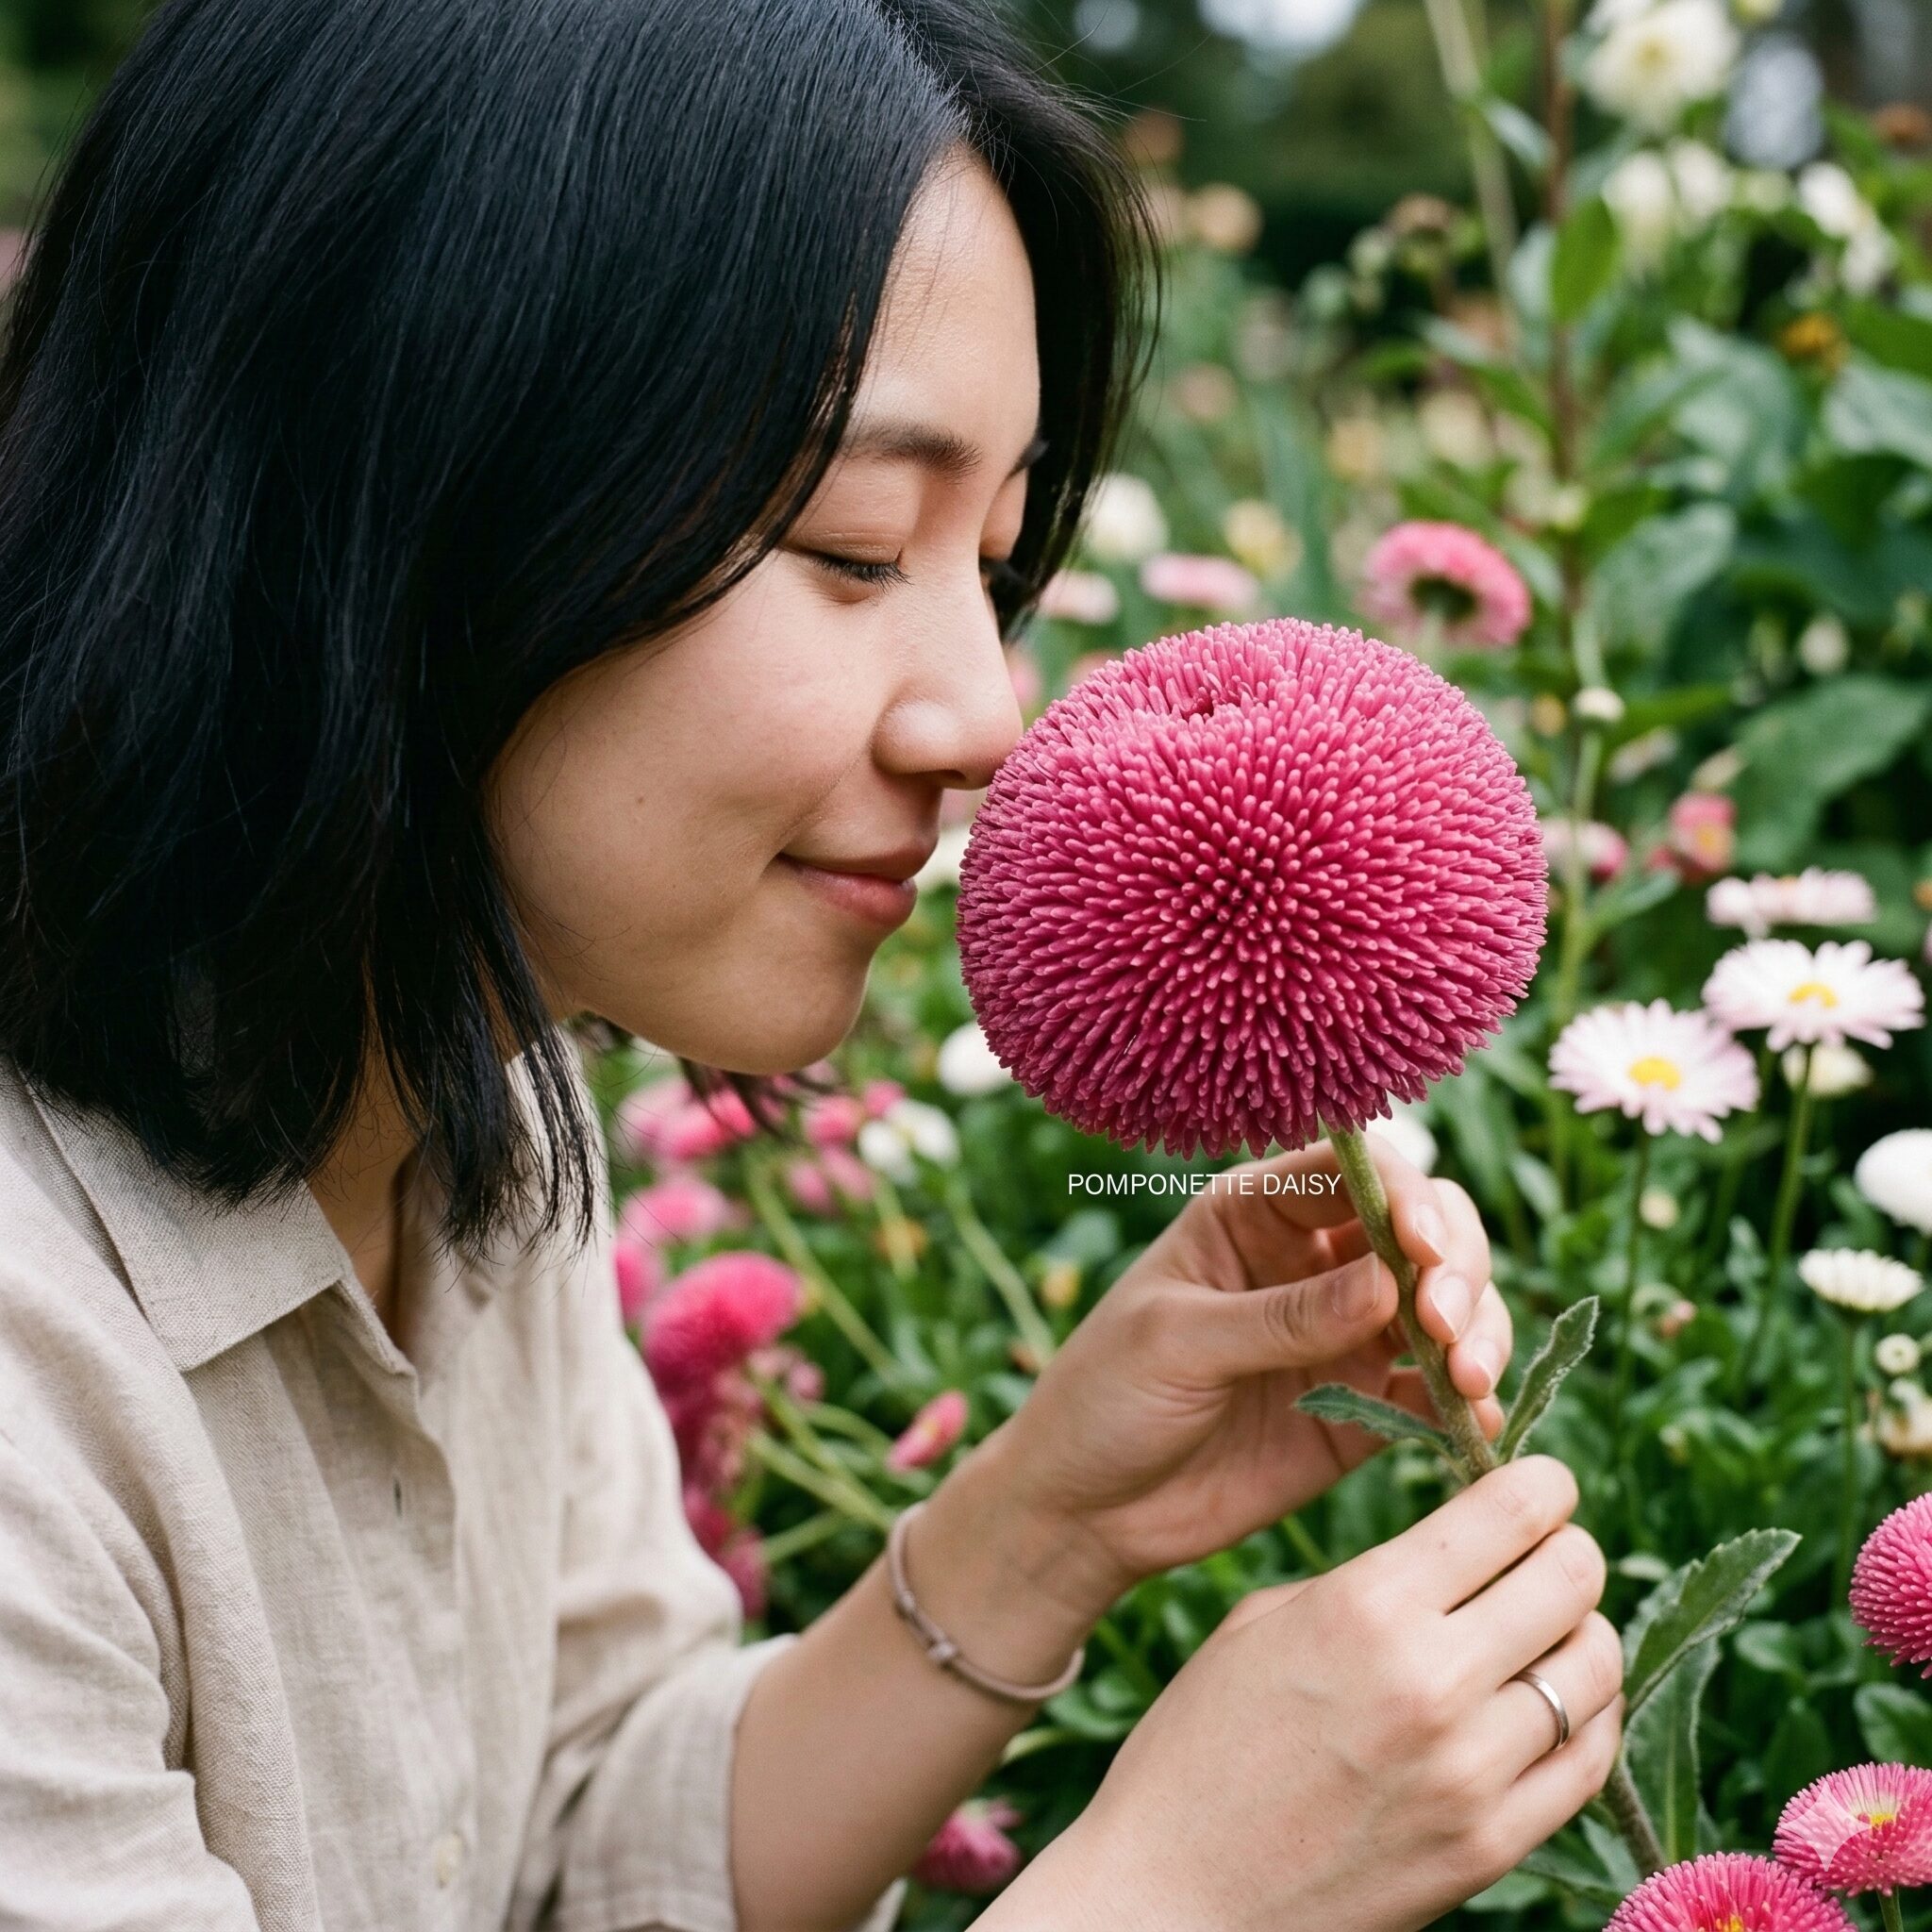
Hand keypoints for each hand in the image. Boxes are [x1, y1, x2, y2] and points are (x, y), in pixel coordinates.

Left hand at [980, 1132, 1511, 1601]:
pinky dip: (1472, 1399)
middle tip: (1448, 1327)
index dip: (1407, 1198)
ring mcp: (1348, 1334)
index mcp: (1255, 1214)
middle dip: (1457, 1265)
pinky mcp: (1366, 1406)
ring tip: (1466, 1381)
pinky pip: (1440, 1390)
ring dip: (1480, 1331)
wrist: (1086, 1510)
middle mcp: (1314, 1260)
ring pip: (1450, 1305)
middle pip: (1425, 1229)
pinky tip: (1474, 1420)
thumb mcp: (1178, 1343)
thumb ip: (1281, 1317)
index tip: (1423, 1251)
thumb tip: (1388, 1283)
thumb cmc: (1106, 1397)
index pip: (1357, 1171)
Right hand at [987, 1459, 1622, 1931]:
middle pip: (1571, 1578)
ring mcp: (1470, 1774)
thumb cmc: (1201, 1743)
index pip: (1511, 1513)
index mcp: (1366, 1606)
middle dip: (1566, 1549)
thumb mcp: (1263, 1623)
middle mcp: (1431, 1682)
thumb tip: (1461, 1556)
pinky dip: (1589, 1717)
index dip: (1540, 1485)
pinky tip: (1556, 1701)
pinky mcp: (1491, 1849)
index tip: (1539, 1485)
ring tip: (1549, 1629)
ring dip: (1580, 1632)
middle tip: (1548, 1550)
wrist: (1173, 1894)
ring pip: (1596, 1666)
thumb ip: (1371, 1582)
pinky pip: (1589, 1762)